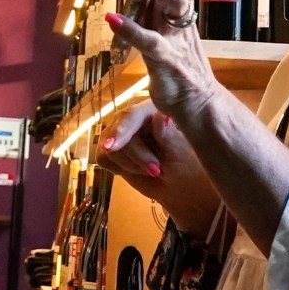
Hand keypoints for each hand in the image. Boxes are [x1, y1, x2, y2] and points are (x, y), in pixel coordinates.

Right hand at [97, 101, 222, 232]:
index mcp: (152, 107)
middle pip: (119, 132)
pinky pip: (103, 158)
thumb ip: (168, 135)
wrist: (177, 182)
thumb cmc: (184, 163)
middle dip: (137, 156)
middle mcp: (133, 115)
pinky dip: (121, 169)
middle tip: (156, 171)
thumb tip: (161, 116)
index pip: (133, 114)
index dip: (123, 129)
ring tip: (152, 171)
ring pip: (110, 147)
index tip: (112, 146)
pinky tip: (137, 170)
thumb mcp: (179, 152)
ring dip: (131, 164)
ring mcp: (119, 131)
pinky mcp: (110, 147)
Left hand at [107, 0, 224, 127]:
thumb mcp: (165, 23)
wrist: (197, 104)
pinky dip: (130, 29)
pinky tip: (111, 18)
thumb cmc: (178, 61)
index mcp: (182, 4)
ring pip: (173, 2)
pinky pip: (150, 43)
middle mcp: (182, 15)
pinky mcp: (167, 62)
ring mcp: (177, 37)